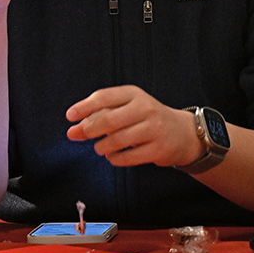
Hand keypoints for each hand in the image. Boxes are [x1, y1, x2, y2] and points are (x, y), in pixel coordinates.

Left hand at [65, 85, 202, 167]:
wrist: (184, 133)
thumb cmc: (146, 118)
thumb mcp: (128, 108)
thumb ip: (102, 114)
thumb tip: (74, 128)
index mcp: (134, 94)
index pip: (103, 97)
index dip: (84, 107)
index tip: (70, 116)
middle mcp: (146, 108)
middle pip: (108, 119)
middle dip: (88, 129)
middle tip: (77, 135)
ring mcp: (154, 128)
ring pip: (118, 139)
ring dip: (101, 146)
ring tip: (99, 148)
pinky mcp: (159, 149)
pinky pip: (130, 156)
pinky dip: (115, 158)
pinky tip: (112, 156)